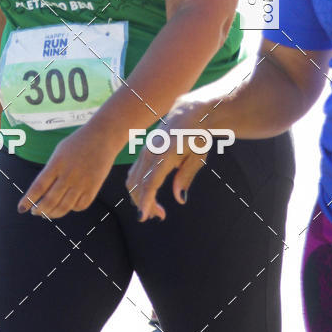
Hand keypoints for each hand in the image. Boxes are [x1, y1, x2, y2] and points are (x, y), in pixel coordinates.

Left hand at [17, 124, 118, 219]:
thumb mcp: (59, 152)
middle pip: (50, 201)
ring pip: (64, 207)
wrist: (103, 136)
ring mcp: (81, 183)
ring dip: (53, 213)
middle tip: (35, 212)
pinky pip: (79, 206)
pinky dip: (71, 208)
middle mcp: (68, 175)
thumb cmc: (78, 142)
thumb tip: (42, 193)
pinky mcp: (93, 188)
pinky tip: (67, 205)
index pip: (38, 187)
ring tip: (47, 213)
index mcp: (57, 163)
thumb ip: (51, 171)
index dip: (28, 200)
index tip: (21, 208)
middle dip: (39, 210)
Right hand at [126, 102, 209, 221]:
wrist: (188, 113)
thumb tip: (180, 199)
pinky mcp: (143, 151)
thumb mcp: (198, 157)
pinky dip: (138, 187)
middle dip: (144, 203)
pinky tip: (149, 195)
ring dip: (139, 197)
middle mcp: (150, 152)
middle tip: (160, 216)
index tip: (143, 218)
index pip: (150, 182)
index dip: (146, 201)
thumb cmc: (197, 136)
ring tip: (155, 209)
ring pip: (133, 179)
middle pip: (138, 184)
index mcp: (165, 154)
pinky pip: (135, 172)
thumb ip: (186, 177)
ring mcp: (145, 150)